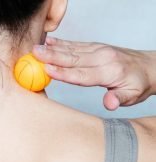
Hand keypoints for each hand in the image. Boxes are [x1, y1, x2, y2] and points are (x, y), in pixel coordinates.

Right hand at [33, 37, 155, 110]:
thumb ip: (119, 98)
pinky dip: (62, 43)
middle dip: (52, 56)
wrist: (149, 66)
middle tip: (34, 54)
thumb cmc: (138, 83)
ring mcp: (98, 50)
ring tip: (37, 47)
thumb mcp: (133, 95)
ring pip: (72, 49)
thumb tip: (109, 103)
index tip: (46, 69)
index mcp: (109, 71)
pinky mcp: (96, 47)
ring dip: (54, 48)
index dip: (63, 73)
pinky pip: (76, 44)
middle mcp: (102, 58)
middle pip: (73, 58)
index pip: (81, 74)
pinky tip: (51, 42)